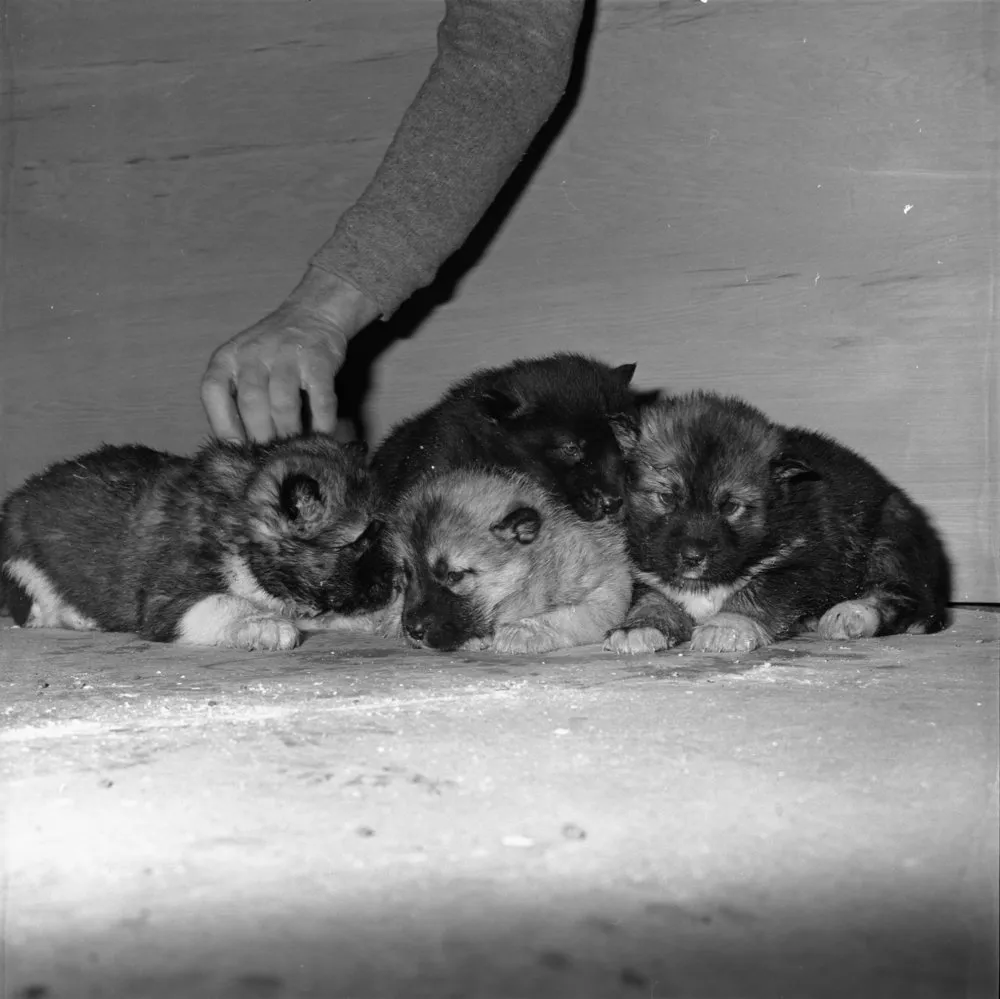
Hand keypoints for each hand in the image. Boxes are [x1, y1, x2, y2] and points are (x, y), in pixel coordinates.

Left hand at [201, 267, 378, 441]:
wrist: (313, 313)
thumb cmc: (273, 350)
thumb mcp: (243, 363)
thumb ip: (236, 395)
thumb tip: (240, 446)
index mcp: (228, 357)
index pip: (213, 392)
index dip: (222, 425)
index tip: (236, 449)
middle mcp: (253, 354)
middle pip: (251, 403)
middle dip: (260, 436)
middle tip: (270, 456)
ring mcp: (287, 356)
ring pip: (283, 403)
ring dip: (288, 432)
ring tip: (293, 448)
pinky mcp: (319, 361)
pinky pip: (320, 399)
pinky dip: (321, 422)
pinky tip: (322, 435)